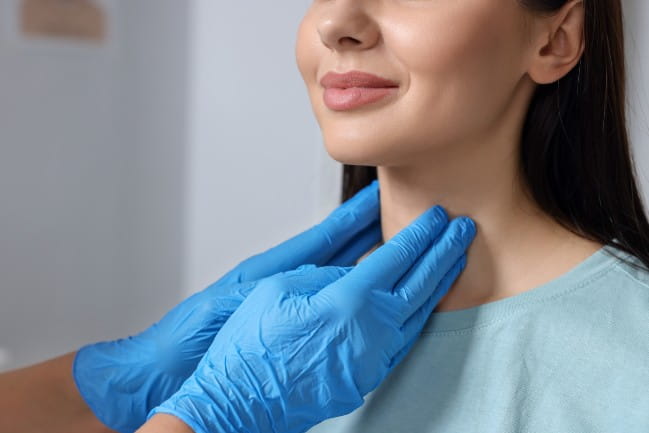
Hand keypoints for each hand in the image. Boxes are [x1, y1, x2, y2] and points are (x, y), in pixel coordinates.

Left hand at [73, 180, 382, 432]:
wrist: (162, 369)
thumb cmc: (187, 338)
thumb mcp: (227, 305)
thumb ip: (266, 289)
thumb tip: (309, 279)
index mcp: (266, 271)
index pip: (320, 237)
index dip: (349, 217)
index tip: (373, 196)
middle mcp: (278, 282)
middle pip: (331, 249)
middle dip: (362, 230)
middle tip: (391, 211)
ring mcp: (280, 301)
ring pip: (330, 271)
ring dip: (358, 255)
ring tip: (387, 240)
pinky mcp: (277, 323)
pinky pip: (320, 300)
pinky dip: (343, 288)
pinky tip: (360, 288)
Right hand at [148, 205, 476, 432]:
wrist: (240, 402)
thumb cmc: (251, 346)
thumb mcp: (280, 289)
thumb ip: (324, 275)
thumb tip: (352, 271)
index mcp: (347, 301)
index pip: (398, 258)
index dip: (421, 234)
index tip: (439, 217)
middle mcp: (370, 332)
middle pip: (421, 283)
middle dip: (445, 252)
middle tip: (463, 229)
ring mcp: (372, 359)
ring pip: (419, 314)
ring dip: (439, 283)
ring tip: (454, 260)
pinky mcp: (367, 377)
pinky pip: (404, 340)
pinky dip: (419, 315)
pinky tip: (424, 303)